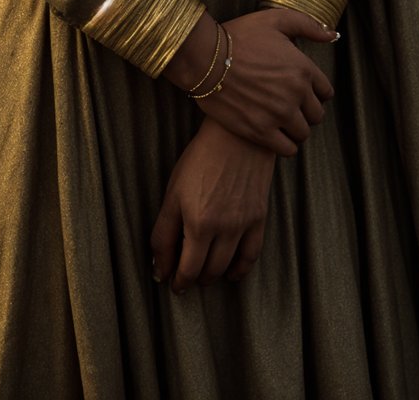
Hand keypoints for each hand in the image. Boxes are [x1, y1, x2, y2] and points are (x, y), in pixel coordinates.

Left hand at [150, 117, 275, 292]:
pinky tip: (231, 273)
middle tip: (184, 280)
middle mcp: (221, 230)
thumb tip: (160, 266)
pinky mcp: (259, 219)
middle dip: (191, 280)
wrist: (236, 135)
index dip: (175, 279)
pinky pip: (250, 256)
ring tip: (203, 275)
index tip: (170, 282)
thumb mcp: (173, 192)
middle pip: (204, 272)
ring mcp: (242, 226)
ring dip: (211, 277)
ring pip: (225, 268)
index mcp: (197, 224)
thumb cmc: (200, 159)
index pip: (184, 268)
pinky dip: (240, 270)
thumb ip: (164, 231)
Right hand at [195, 9, 336, 156]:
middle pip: (316, 115)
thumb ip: (308, 25)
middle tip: (289, 107)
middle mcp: (296, 94)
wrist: (204, 57)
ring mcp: (279, 114)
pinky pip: (287, 149)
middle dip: (305, 112)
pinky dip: (284, 145)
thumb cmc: (239, 36)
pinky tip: (273, 134)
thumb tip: (333, 35)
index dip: (315, 92)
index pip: (326, 92)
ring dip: (294, 129)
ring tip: (280, 121)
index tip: (301, 92)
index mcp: (302, 68)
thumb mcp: (275, 19)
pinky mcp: (260, 131)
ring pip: (302, 134)